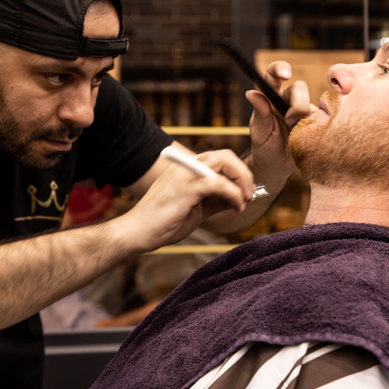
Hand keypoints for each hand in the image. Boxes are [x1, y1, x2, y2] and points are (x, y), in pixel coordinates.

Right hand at [119, 149, 254, 250]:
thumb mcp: (197, 210)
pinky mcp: (185, 187)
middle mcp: (186, 166)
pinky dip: (233, 193)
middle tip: (251, 194)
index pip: (220, 160)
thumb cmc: (164, 223)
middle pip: (225, 156)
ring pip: (224, 162)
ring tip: (246, 200)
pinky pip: (218, 183)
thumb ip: (217, 201)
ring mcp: (185, 174)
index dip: (239, 174)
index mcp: (188, 169)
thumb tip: (239, 199)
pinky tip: (237, 206)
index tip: (248, 192)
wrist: (137, 233)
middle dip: (244, 174)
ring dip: (242, 181)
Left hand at [246, 61, 317, 180]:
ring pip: (312, 103)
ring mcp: (303, 112)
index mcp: (270, 98)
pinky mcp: (316, 123)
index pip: (273, 75)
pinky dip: (318, 126)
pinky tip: (311, 136)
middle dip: (296, 103)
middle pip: (299, 88)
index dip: (279, 69)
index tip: (285, 74)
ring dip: (305, 118)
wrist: (278, 168)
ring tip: (297, 135)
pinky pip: (324, 118)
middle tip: (289, 121)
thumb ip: (260, 114)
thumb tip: (251, 94)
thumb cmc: (265, 148)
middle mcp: (287, 101)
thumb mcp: (259, 133)